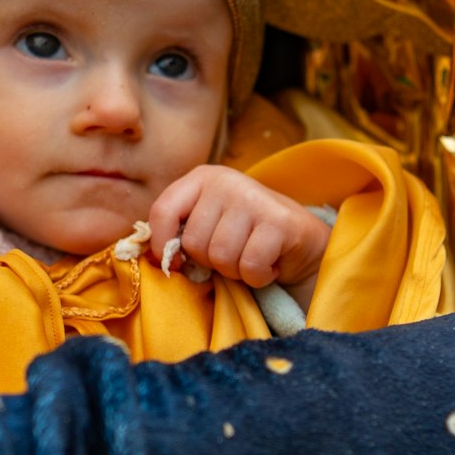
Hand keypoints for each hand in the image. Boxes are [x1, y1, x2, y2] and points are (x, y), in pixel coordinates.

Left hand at [145, 165, 330, 288]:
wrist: (301, 240)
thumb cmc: (245, 235)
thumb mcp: (208, 223)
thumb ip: (179, 232)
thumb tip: (153, 258)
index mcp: (202, 177)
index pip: (162, 211)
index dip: (162, 245)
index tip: (177, 262)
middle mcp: (226, 180)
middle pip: (194, 242)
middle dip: (211, 261)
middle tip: (233, 253)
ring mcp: (253, 198)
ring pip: (220, 257)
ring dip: (235, 270)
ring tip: (250, 256)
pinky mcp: (279, 221)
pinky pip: (249, 266)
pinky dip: (257, 277)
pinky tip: (268, 264)